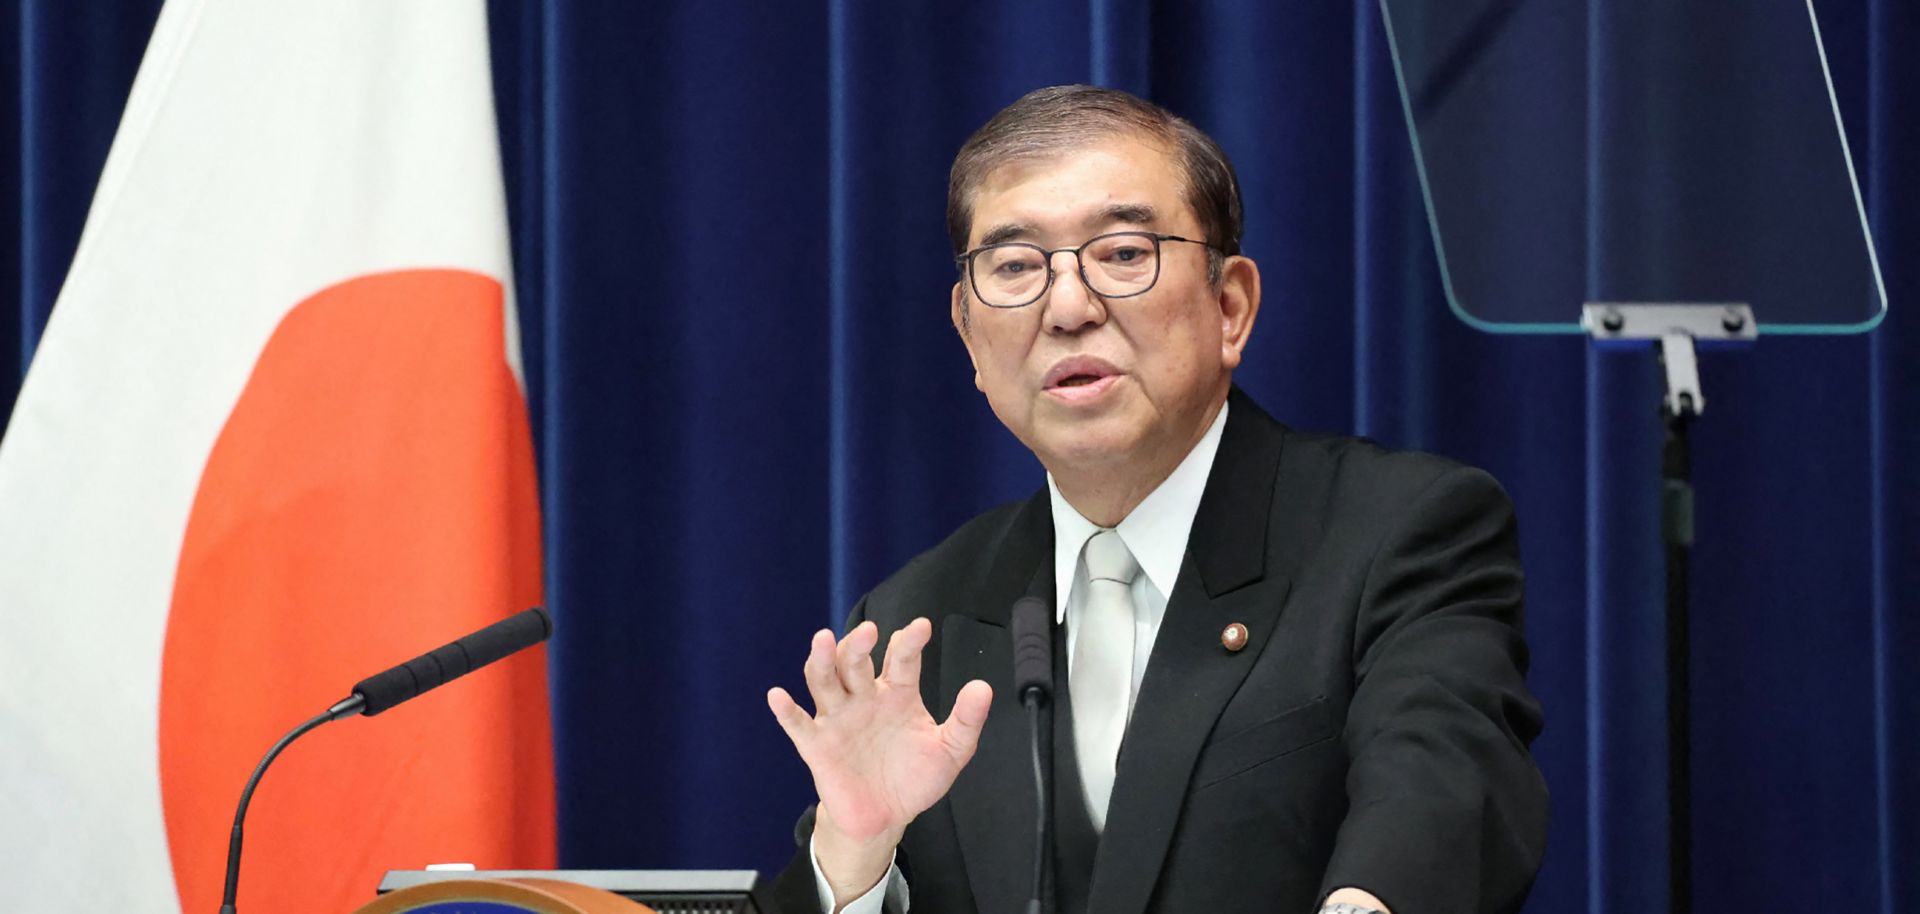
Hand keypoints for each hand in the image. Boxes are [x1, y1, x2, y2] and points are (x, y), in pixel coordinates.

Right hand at [768, 618, 992, 901]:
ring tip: (823, 640)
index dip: (910, 642)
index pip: (901, 660)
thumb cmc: (914, 778)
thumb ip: (966, 720)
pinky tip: (778, 696)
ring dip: (822, 660)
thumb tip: (983, 688)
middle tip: (869, 631)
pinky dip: (786, 711)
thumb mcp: (950, 751)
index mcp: (897, 694)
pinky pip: (798, 725)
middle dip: (859, 644)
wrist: (886, 818)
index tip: (921, 627)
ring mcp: (838, 719)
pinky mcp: (818, 746)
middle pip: (855, 662)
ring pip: (825, 682)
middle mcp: (864, 699)